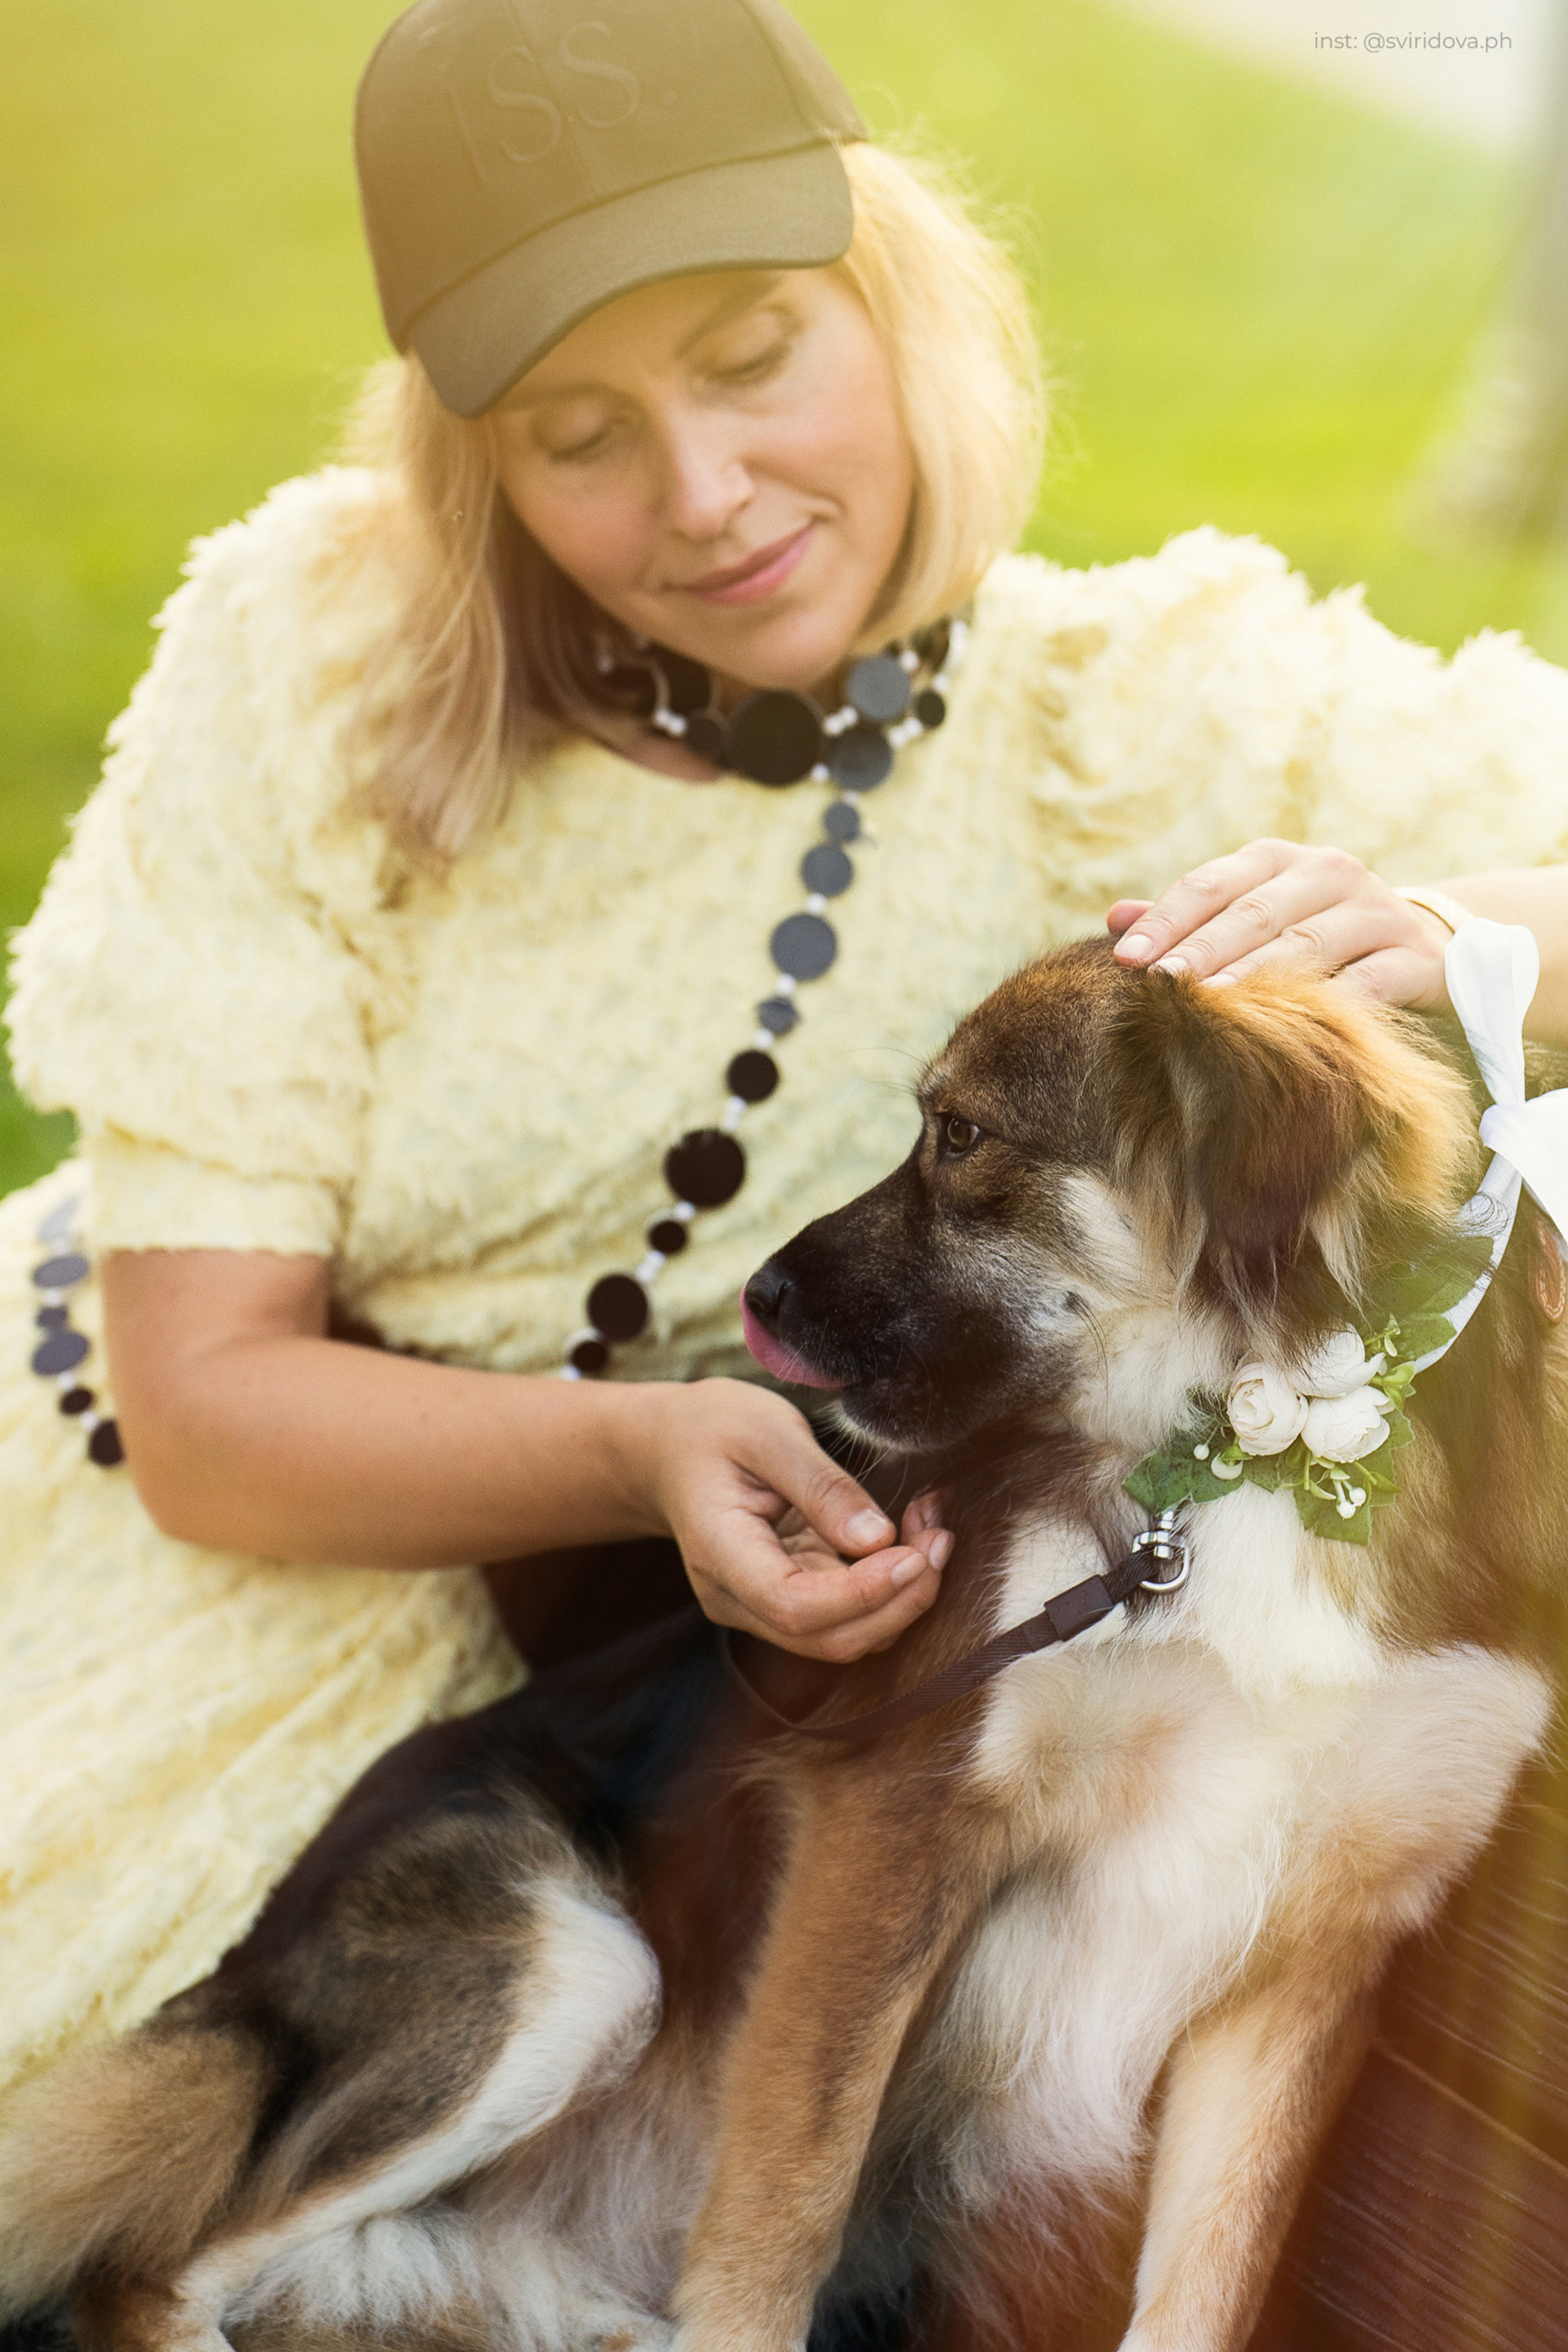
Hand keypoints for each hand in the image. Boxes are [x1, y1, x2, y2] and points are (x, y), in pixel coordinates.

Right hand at [632, 1379, 950, 1662]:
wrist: (670, 1450)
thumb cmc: (714, 1431)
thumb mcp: (768, 1432)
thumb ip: (821, 1485)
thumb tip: (878, 1538)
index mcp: (720, 1554)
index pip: (795, 1606)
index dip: (863, 1594)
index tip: (915, 1553)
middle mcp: (737, 1599)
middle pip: (829, 1637)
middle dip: (900, 1600)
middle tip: (940, 1538)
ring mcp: (760, 1608)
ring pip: (846, 1635)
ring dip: (902, 1597)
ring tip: (932, 1530)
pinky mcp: (787, 1600)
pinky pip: (846, 1615)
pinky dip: (889, 1589)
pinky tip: (910, 1539)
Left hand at [1107, 838, 1453, 1008]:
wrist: (1428, 949)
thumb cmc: (1317, 937)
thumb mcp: (1257, 918)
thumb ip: (1190, 920)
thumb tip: (1114, 919)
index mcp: (1279, 861)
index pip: (1212, 883)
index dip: (1167, 919)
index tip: (1125, 959)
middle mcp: (1330, 873)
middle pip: (1254, 913)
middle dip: (1203, 951)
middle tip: (1161, 985)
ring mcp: (1377, 913)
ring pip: (1307, 944)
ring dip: (1257, 977)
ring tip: (1213, 1007)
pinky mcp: (1416, 958)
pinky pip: (1369, 984)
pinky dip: (1331, 1005)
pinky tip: (1294, 1030)